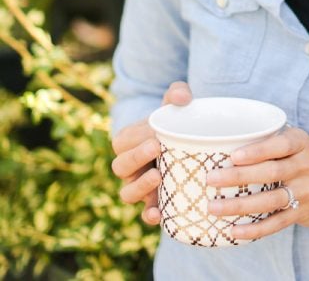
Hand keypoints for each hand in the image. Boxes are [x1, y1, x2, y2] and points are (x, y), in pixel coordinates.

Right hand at [111, 81, 191, 223]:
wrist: (187, 142)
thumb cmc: (175, 121)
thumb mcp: (174, 104)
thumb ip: (177, 93)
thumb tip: (182, 98)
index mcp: (129, 141)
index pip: (123, 142)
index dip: (136, 140)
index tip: (156, 136)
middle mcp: (129, 167)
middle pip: (120, 167)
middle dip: (136, 159)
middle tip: (158, 148)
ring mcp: (139, 186)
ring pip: (127, 194)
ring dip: (140, 187)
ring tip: (158, 177)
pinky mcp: (153, 202)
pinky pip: (145, 213)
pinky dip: (150, 215)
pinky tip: (161, 214)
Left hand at [204, 127, 308, 241]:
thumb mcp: (300, 146)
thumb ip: (273, 143)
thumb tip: (226, 142)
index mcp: (301, 143)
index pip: (279, 145)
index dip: (256, 151)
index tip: (233, 155)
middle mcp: (306, 165)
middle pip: (270, 172)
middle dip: (238, 176)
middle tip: (210, 179)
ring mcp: (306, 191)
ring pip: (270, 200)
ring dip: (239, 206)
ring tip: (213, 207)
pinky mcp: (303, 213)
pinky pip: (276, 223)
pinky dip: (254, 229)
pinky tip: (234, 231)